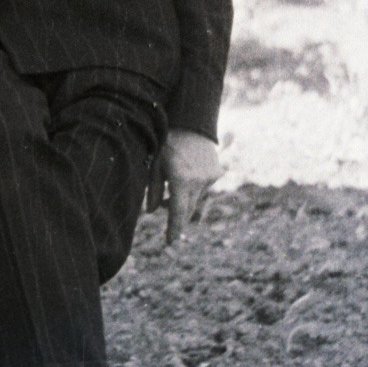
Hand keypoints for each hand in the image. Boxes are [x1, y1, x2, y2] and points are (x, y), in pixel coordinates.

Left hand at [160, 128, 219, 243]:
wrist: (193, 123)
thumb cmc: (168, 142)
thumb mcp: (156, 164)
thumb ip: (153, 190)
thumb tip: (151, 211)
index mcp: (181, 180)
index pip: (177, 212)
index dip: (173, 229)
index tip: (170, 242)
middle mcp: (198, 182)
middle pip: (188, 209)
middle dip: (177, 217)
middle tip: (167, 221)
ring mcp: (210, 178)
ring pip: (195, 199)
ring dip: (184, 201)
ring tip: (171, 192)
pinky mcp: (216, 173)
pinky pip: (203, 189)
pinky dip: (193, 189)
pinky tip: (184, 177)